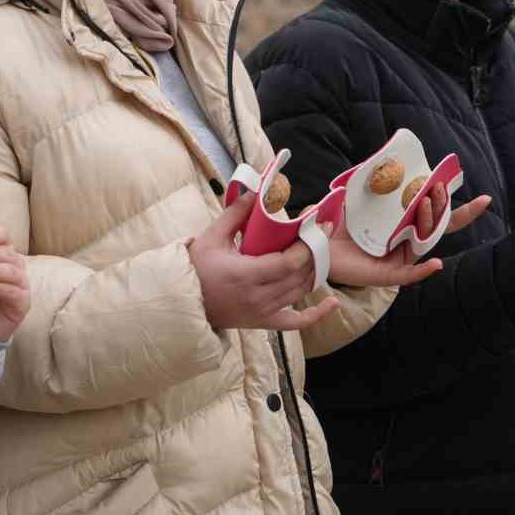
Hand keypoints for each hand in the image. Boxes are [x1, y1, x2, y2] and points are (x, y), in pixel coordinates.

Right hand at [190, 192, 338, 330]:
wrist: (183, 301)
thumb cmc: (196, 267)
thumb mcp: (212, 237)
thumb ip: (235, 214)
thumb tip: (255, 192)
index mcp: (245, 275)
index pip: (289, 262)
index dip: (307, 245)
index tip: (317, 226)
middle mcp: (257, 297)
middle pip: (299, 275)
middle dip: (315, 252)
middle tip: (324, 231)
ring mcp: (262, 312)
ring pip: (300, 292)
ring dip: (314, 271)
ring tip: (322, 251)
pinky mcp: (263, 322)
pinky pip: (295, 323)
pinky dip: (316, 315)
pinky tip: (332, 303)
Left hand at [323, 186, 494, 289]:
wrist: (315, 245)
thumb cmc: (336, 222)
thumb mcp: (354, 197)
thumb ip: (369, 181)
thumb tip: (384, 160)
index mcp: (402, 221)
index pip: (434, 211)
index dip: (455, 203)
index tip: (480, 196)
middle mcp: (405, 239)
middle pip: (436, 225)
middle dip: (445, 207)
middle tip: (448, 191)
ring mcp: (399, 257)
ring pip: (425, 243)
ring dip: (430, 223)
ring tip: (427, 203)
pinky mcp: (387, 275)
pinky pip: (410, 274)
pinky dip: (425, 270)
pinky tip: (438, 264)